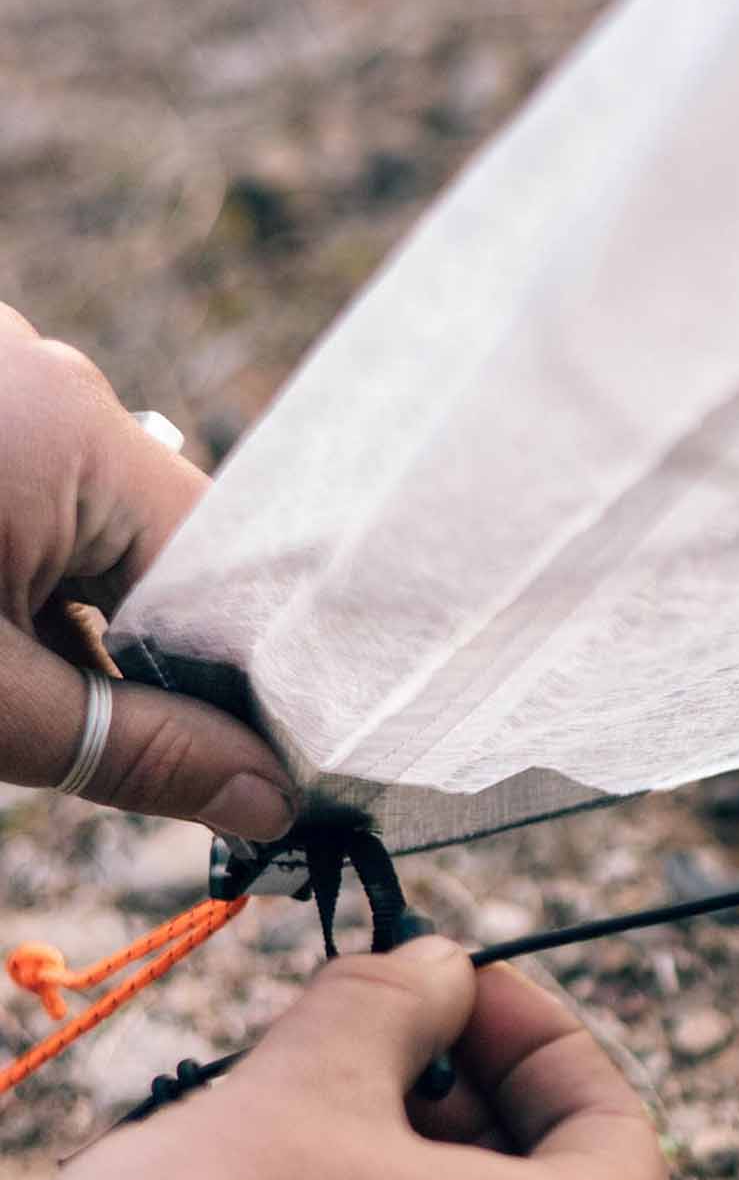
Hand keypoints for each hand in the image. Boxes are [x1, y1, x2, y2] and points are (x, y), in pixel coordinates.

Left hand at [0, 305, 295, 837]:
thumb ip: (132, 749)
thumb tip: (272, 802)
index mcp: (86, 436)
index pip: (228, 575)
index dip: (244, 682)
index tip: (252, 777)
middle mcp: (55, 377)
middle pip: (157, 544)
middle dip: (133, 647)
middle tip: (79, 733)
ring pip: (83, 513)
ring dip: (62, 601)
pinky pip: (24, 472)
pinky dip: (11, 546)